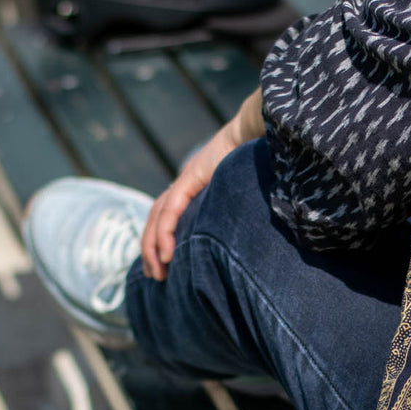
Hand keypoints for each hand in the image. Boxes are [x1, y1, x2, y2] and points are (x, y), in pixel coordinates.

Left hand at [141, 89, 264, 280]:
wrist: (258, 133)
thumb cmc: (259, 165)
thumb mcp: (242, 198)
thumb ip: (235, 215)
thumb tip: (248, 246)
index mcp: (194, 188)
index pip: (167, 217)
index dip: (161, 241)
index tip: (163, 267)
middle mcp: (184, 185)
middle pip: (157, 220)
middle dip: (151, 250)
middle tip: (154, 276)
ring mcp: (184, 180)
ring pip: (157, 218)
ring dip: (152, 247)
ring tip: (157, 273)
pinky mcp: (189, 179)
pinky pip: (170, 211)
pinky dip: (164, 234)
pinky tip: (166, 255)